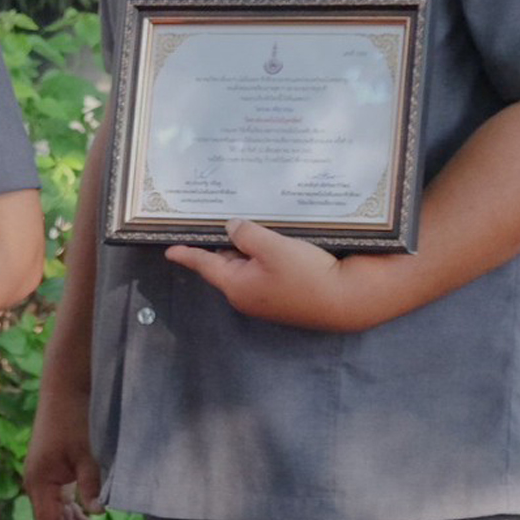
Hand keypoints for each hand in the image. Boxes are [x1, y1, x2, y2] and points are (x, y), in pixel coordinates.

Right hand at [24, 382, 105, 519]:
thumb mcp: (85, 454)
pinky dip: (77, 514)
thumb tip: (97, 514)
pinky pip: (64, 501)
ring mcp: (46, 478)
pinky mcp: (55, 471)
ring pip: (60, 513)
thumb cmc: (73, 420)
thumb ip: (90, 484)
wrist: (65, 390)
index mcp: (39, 482)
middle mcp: (38, 483)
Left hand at [166, 219, 382, 331]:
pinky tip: (276, 239)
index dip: (187, 254)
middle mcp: (247, 295)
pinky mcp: (286, 295)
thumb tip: (232, 228)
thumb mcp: (272, 247)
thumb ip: (246, 234)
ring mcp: (267, 297)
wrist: (350, 300)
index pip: (204, 264)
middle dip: (223, 242)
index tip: (169, 250)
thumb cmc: (308, 275)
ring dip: (248, 247)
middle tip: (218, 219)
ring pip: (248, 265)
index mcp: (236, 285)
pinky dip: (265, 255)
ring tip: (249, 223)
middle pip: (226, 262)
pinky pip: (266, 270)